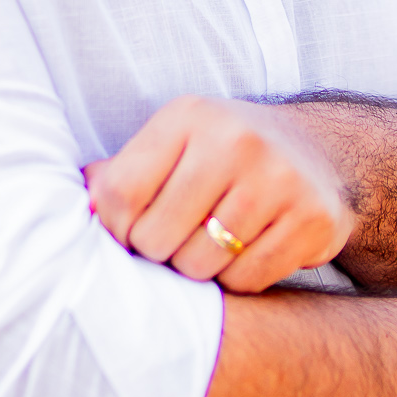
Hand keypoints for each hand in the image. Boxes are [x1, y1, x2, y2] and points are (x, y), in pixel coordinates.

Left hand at [85, 97, 353, 292]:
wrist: (317, 152)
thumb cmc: (224, 154)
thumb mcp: (173, 143)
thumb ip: (122, 173)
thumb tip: (79, 203)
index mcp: (189, 117)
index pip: (120, 193)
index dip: (115, 228)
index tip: (129, 232)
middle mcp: (236, 141)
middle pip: (157, 237)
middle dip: (159, 252)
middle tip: (176, 241)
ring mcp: (279, 179)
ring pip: (201, 265)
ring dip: (198, 269)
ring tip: (210, 246)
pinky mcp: (312, 218)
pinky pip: (247, 279)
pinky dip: (239, 279)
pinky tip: (246, 251)